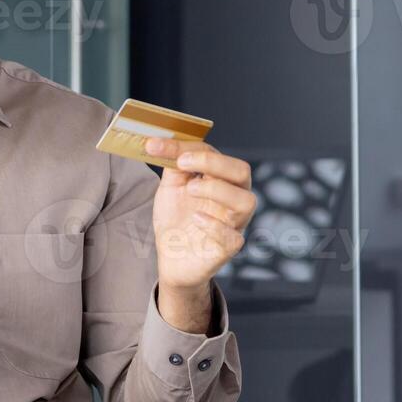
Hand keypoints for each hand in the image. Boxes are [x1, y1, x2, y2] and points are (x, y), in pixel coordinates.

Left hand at [145, 139, 255, 333]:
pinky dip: (214, 225)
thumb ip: (173, 166)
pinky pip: (233, 236)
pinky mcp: (228, 248)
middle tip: (182, 164)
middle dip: (213, 163)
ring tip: (190, 190)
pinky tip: (196, 218)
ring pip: (246, 201)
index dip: (185, 146)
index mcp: (220, 179)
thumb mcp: (171, 188)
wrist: (172, 258)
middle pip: (241, 171)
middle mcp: (232, 198)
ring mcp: (233, 223)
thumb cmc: (176, 220)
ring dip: (217, 190)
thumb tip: (163, 143)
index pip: (212, 153)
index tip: (155, 146)